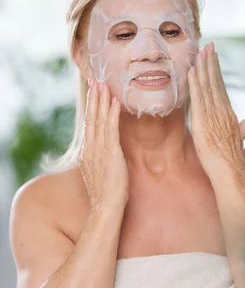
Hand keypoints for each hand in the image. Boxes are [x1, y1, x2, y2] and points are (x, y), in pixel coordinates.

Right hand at [78, 79, 129, 211]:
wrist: (106, 206)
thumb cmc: (107, 195)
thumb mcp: (101, 174)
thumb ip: (101, 161)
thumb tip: (107, 155)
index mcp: (87, 153)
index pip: (88, 125)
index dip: (91, 108)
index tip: (92, 94)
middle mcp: (90, 148)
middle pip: (90, 118)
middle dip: (93, 99)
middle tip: (94, 80)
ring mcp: (98, 149)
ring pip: (99, 120)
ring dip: (102, 101)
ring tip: (103, 84)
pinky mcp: (110, 152)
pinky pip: (111, 128)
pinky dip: (112, 113)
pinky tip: (115, 101)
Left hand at [187, 42, 244, 178]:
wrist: (230, 172)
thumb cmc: (233, 160)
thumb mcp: (240, 139)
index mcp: (229, 114)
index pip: (221, 88)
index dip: (216, 71)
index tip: (213, 56)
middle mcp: (222, 111)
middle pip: (215, 82)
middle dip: (211, 62)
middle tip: (208, 44)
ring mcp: (213, 116)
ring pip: (207, 86)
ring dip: (204, 68)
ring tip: (201, 51)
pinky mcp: (203, 122)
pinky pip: (198, 99)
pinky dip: (195, 84)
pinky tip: (192, 71)